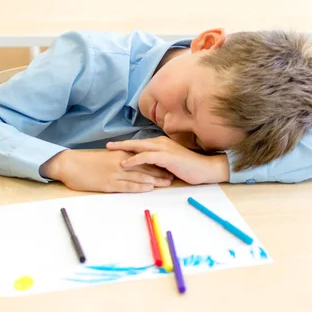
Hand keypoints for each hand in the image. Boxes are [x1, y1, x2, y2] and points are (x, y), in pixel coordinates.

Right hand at [40, 149, 173, 192]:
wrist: (68, 164)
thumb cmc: (84, 161)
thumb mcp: (104, 157)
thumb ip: (118, 160)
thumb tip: (128, 164)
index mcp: (119, 155)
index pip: (142, 158)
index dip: (156, 162)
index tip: (168, 165)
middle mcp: (120, 162)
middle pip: (145, 167)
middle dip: (160, 171)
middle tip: (173, 175)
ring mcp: (115, 173)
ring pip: (139, 176)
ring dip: (154, 180)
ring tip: (167, 183)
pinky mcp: (109, 184)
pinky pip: (127, 185)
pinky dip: (140, 186)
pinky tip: (149, 188)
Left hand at [106, 136, 229, 184]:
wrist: (205, 169)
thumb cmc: (188, 167)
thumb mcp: (170, 164)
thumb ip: (158, 163)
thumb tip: (147, 167)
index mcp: (161, 144)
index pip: (140, 143)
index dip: (127, 145)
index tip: (114, 147)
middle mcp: (161, 143)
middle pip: (136, 142)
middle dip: (121, 144)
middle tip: (107, 145)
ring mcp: (163, 148)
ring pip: (139, 147)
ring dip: (124, 148)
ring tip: (110, 151)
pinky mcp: (166, 156)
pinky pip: (146, 157)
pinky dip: (135, 159)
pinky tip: (125, 163)